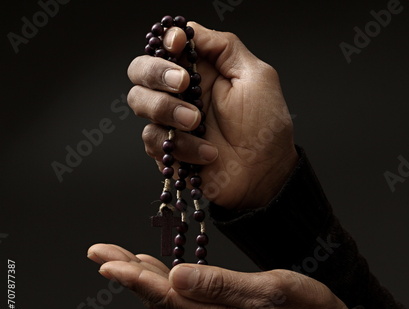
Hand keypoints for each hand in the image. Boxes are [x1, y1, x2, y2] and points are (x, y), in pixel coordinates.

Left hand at [87, 244, 347, 308]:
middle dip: (126, 274)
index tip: (108, 262)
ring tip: (116, 258)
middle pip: (158, 298)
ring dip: (140, 277)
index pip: (167, 298)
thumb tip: (176, 276)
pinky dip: (162, 282)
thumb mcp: (270, 291)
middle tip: (98, 252)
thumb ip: (223, 285)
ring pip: (167, 299)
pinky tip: (155, 270)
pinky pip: (183, 299)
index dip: (135, 278)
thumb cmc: (304, 308)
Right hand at [127, 22, 297, 209]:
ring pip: (139, 101)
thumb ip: (224, 47)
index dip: (165, 42)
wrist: (265, 173)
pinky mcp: (169, 149)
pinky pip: (152, 139)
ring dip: (167, 110)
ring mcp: (172, 121)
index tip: (178, 46)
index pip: (166, 46)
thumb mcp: (256, 76)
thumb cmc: (266, 127)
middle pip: (141, 69)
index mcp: (202, 71)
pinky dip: (181, 145)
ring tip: (198, 122)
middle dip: (156, 72)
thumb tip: (188, 31)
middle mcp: (182, 93)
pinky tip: (207, 153)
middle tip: (183, 85)